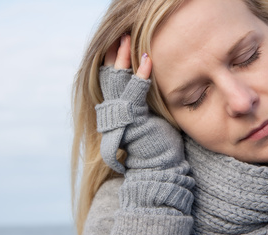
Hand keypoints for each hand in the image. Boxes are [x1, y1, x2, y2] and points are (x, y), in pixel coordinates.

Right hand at [96, 34, 184, 174]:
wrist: (158, 168)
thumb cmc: (157, 144)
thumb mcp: (149, 117)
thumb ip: (143, 100)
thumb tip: (148, 82)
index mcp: (117, 109)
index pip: (110, 78)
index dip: (114, 59)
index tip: (121, 41)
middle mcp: (114, 110)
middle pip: (108, 74)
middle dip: (114, 53)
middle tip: (120, 33)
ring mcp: (122, 115)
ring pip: (116, 80)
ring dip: (123, 57)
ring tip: (128, 38)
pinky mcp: (133, 119)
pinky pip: (134, 92)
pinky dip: (140, 75)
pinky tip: (147, 59)